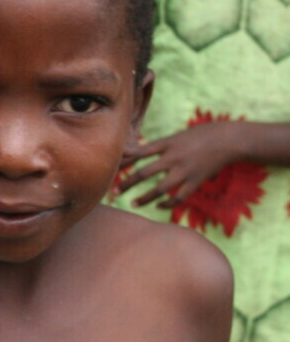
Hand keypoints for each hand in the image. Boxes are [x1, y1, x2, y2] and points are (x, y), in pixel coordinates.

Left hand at [117, 119, 247, 208]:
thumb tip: (135, 152)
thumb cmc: (202, 134)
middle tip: (115, 191)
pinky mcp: (197, 180)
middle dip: (128, 183)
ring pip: (160, 189)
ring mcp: (186, 170)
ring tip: (133, 203)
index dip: (123, 161)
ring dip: (145, 198)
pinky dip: (168, 204)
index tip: (110, 168)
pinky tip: (159, 206)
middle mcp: (174, 157)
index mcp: (168, 143)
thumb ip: (159, 145)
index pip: (138, 152)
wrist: (231, 139)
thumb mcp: (178, 135)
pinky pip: (179, 197)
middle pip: (144, 172)